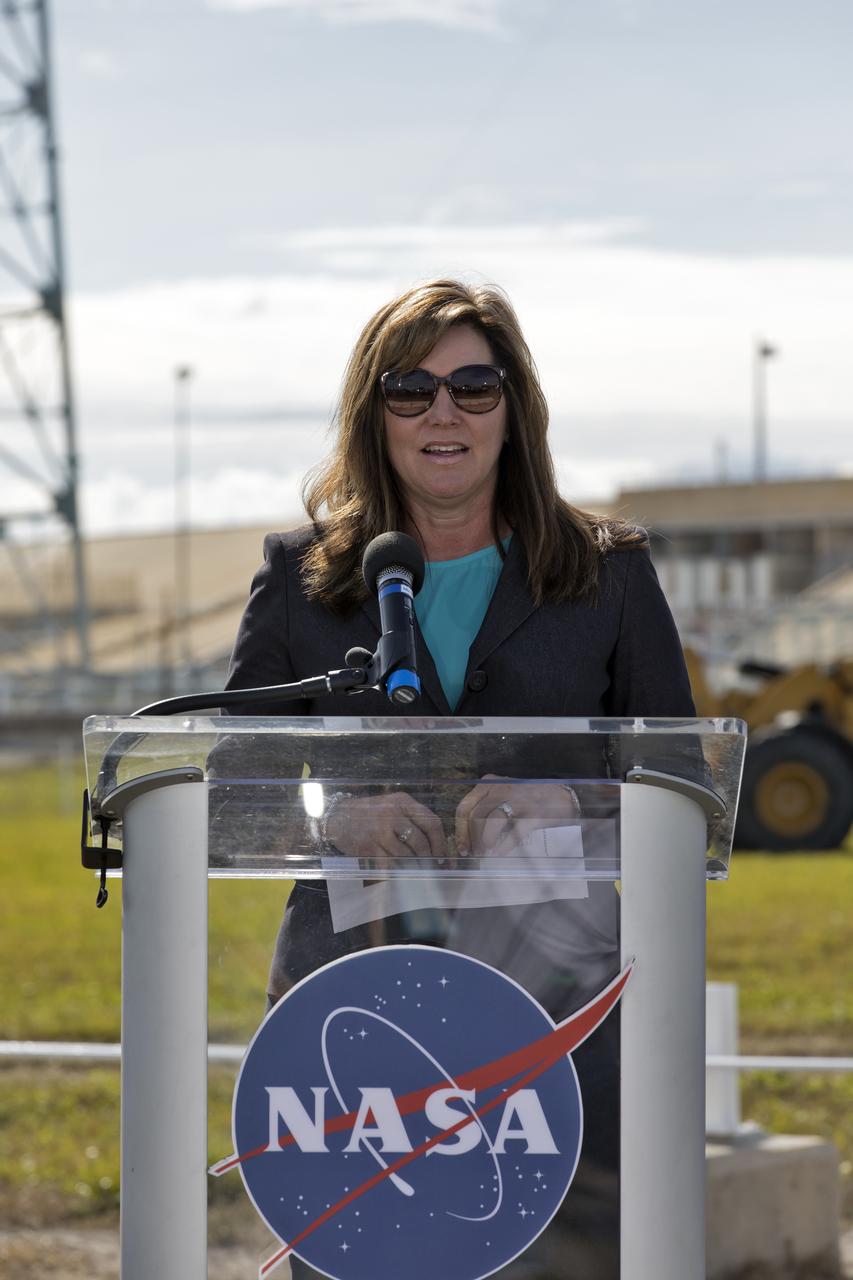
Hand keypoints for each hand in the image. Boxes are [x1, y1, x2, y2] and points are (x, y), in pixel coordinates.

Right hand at [325, 792, 446, 859]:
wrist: (337, 817)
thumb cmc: (369, 814)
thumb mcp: (392, 805)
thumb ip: (412, 819)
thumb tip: (435, 844)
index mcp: (402, 801)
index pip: (431, 823)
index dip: (440, 843)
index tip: (443, 857)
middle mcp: (392, 813)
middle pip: (420, 842)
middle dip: (428, 858)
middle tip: (432, 868)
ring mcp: (379, 830)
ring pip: (406, 855)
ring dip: (413, 866)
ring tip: (416, 871)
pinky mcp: (368, 846)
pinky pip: (389, 863)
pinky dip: (396, 870)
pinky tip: (398, 873)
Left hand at [454, 774, 579, 857]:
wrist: (563, 796)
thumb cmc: (529, 797)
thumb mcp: (503, 792)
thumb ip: (486, 806)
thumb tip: (468, 834)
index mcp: (490, 783)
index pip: (465, 807)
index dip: (460, 830)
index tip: (462, 847)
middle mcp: (502, 788)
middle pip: (476, 816)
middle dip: (472, 839)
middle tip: (474, 853)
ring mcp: (519, 800)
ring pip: (491, 822)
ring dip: (486, 842)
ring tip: (486, 853)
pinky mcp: (534, 814)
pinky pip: (514, 833)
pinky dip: (504, 846)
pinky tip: (500, 853)